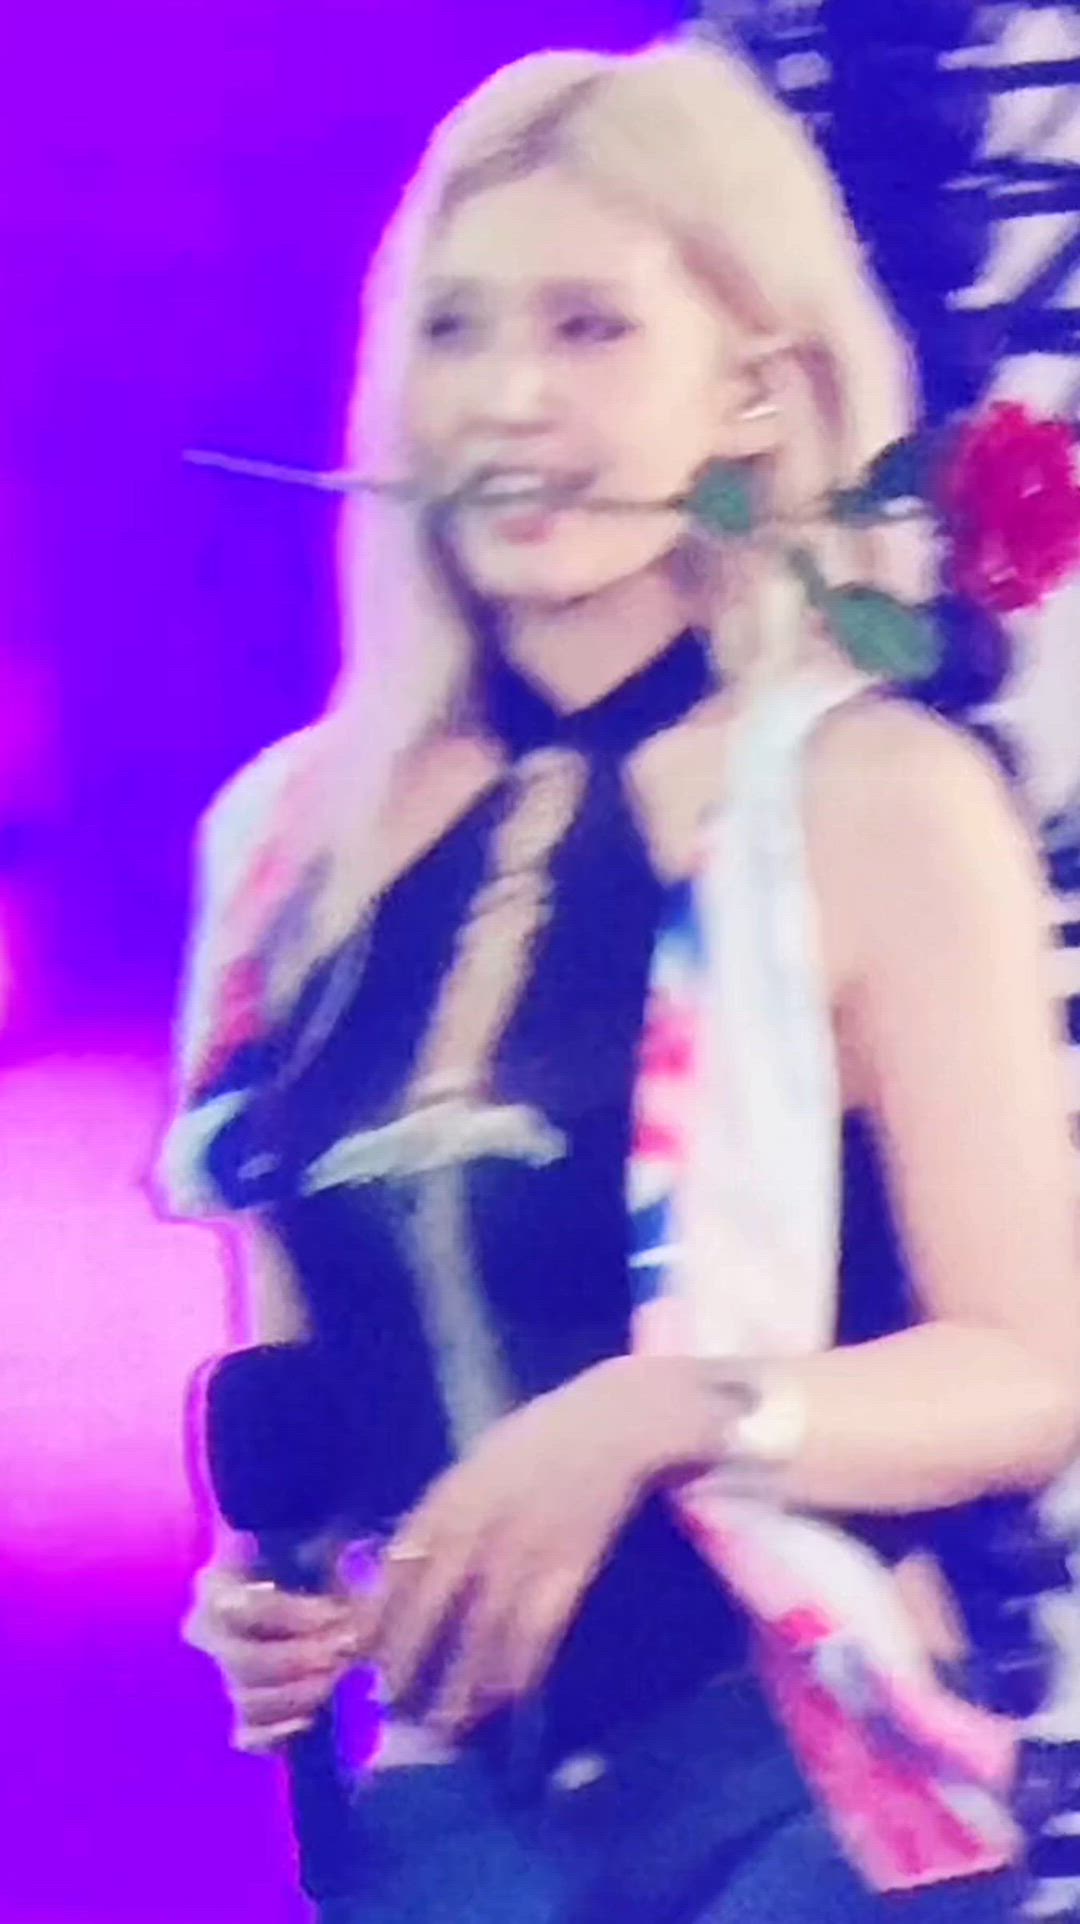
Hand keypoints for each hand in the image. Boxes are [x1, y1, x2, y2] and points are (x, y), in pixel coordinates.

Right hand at [182, 1557, 363, 1751]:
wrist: (295, 1600)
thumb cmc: (305, 1565)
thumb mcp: (312, 1548)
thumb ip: (324, 1556)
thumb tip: (355, 1565)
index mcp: (217, 1586)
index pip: (242, 1607)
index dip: (293, 1614)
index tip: (338, 1611)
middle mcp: (206, 1634)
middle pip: (242, 1661)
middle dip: (299, 1657)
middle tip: (346, 1647)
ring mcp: (216, 1678)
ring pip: (247, 1700)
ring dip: (299, 1691)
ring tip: (338, 1673)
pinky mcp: (235, 1716)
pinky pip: (248, 1736)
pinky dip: (279, 1732)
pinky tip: (310, 1718)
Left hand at [358, 1357, 692, 1738]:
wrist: (613, 1424)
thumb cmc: (538, 1442)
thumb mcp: (473, 1465)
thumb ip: (440, 1514)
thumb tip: (400, 1566)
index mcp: (447, 1499)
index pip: (396, 1570)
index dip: (374, 1621)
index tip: (358, 1660)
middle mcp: (476, 1529)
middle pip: (428, 1609)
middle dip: (406, 1663)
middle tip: (390, 1708)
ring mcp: (523, 1552)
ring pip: (480, 1633)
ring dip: (461, 1684)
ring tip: (446, 1724)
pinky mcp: (568, 1570)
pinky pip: (535, 1633)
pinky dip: (517, 1670)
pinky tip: (505, 1698)